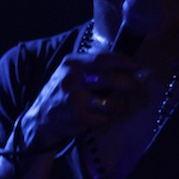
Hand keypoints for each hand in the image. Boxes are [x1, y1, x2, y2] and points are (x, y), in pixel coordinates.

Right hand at [20, 53, 149, 150]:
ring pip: (110, 103)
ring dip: (119, 106)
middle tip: (138, 87)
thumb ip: (92, 67)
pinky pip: (104, 119)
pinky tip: (101, 118)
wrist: (40, 119)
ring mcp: (74, 100)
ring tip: (117, 107)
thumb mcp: (70, 73)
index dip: (123, 61)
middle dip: (129, 83)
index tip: (138, 65)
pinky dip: (107, 119)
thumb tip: (127, 66)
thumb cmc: (62, 93)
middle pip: (110, 78)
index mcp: (71, 63)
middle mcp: (71, 79)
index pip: (102, 59)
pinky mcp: (77, 118)